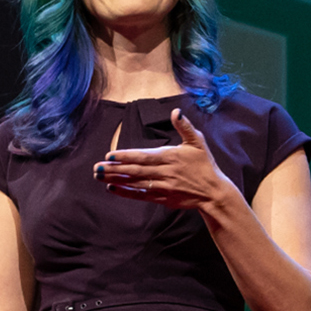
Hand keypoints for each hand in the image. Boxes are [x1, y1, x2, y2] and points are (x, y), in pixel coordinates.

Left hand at [94, 108, 238, 210]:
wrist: (214, 192)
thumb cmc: (205, 165)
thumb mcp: (198, 142)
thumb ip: (185, 127)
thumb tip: (176, 111)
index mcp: (171, 157)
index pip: (144, 156)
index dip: (126, 156)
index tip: (110, 155)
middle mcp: (166, 172)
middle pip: (136, 170)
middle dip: (115, 169)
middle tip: (96, 167)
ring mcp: (164, 187)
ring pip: (136, 182)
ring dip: (116, 179)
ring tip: (99, 176)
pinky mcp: (163, 198)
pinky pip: (141, 195)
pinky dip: (126, 192)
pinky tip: (113, 188)